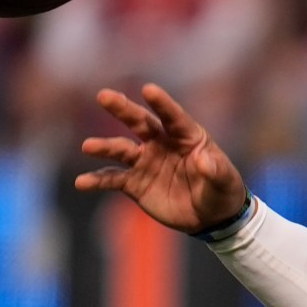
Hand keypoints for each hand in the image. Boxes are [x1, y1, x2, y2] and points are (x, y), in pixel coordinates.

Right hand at [73, 84, 250, 234]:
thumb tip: (204, 161)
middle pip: (140, 122)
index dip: (162, 104)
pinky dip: (97, 180)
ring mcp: (145, 162)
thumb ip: (215, 170)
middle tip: (104, 96)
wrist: (211, 217)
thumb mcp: (224, 181)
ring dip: (104, 147)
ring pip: (121, 149)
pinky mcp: (135, 183)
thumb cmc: (222, 190)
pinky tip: (82, 182)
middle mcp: (161, 143)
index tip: (148, 89)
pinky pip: (113, 179)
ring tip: (88, 146)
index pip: (173, 117)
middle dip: (123, 109)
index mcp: (186, 136)